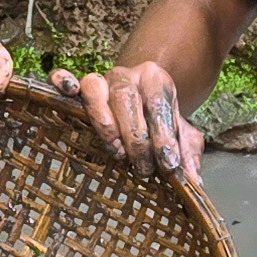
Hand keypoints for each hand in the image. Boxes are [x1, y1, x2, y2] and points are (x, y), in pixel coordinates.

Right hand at [50, 61, 202, 178]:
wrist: (138, 100)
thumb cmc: (157, 122)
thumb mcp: (179, 134)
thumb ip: (187, 153)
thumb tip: (192, 181)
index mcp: (155, 79)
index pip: (159, 103)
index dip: (164, 135)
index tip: (169, 163)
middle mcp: (126, 76)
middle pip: (127, 98)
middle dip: (136, 137)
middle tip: (144, 168)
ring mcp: (100, 80)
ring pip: (95, 89)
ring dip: (104, 122)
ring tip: (116, 151)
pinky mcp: (78, 88)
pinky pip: (64, 77)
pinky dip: (63, 82)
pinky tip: (68, 93)